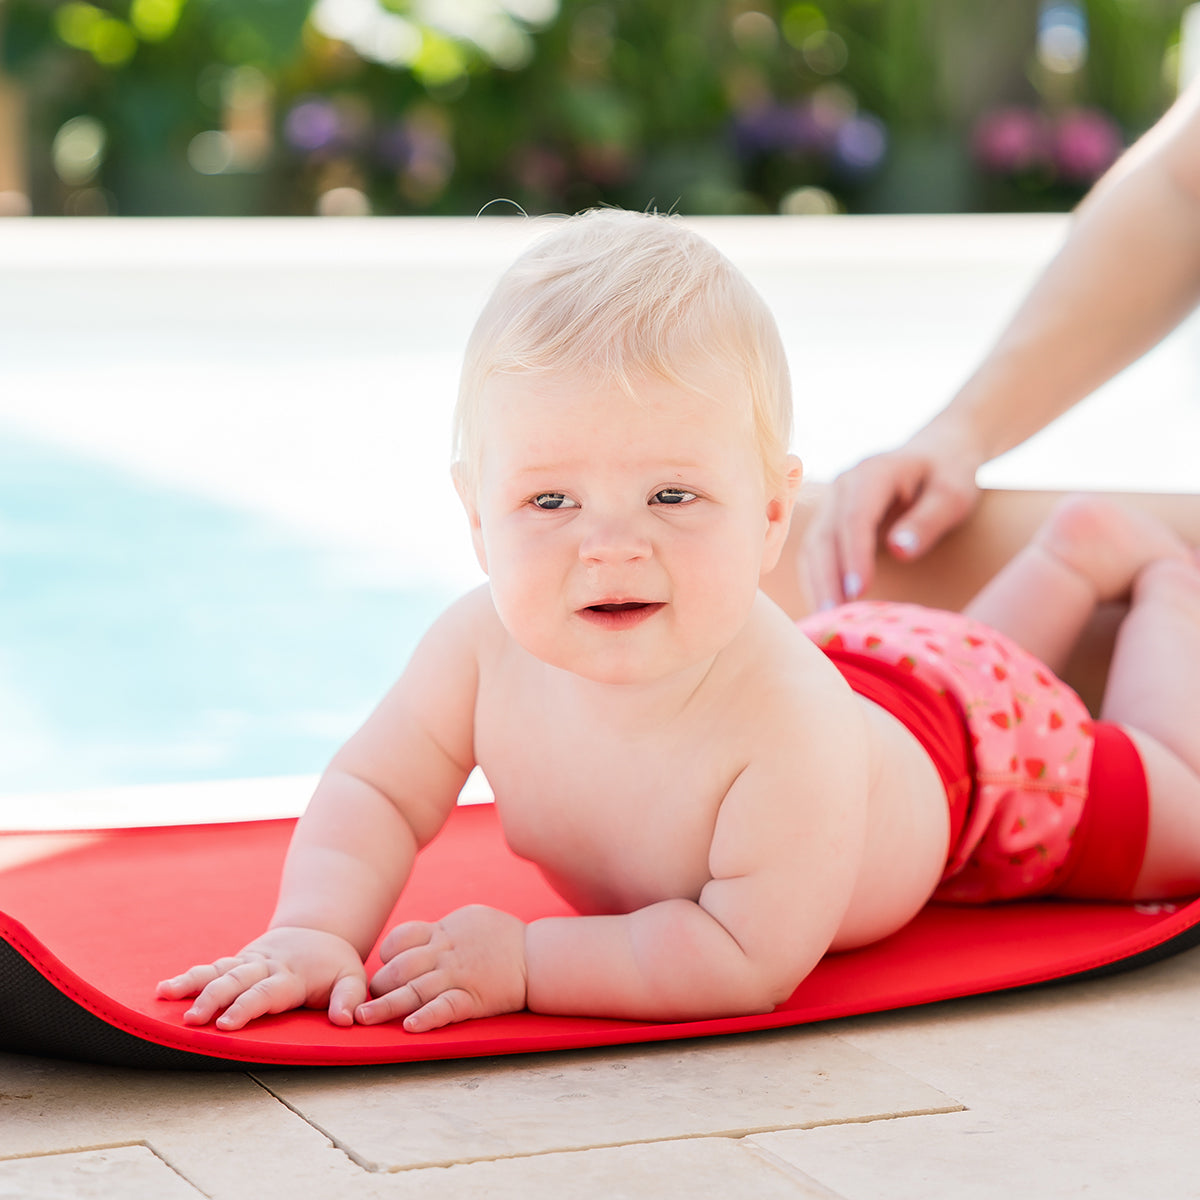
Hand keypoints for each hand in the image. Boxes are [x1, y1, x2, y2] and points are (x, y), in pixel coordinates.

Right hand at [156, 927, 368, 1030]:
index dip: (247, 1007)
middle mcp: (265, 966)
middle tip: (192, 1020)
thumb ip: (350, 997)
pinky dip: (187, 977)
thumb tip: (347, 1019)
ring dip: (191, 983)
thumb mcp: (352, 977)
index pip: (266, 992)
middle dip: (213, 999)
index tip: (227, 1025)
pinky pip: (211, 968)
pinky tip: (163, 990)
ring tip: (164, 995)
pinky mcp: (236, 963)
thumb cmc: (334, 964)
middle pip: (235, 980)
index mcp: (292, 975)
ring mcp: (248, 962)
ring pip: (217, 970)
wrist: (317, 930)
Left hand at [360, 905, 527, 1032]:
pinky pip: (444, 1009)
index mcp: (442, 932)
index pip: (400, 939)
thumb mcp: (468, 919)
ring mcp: (457, 977)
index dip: (386, 954)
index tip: (384, 967)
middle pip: (399, 968)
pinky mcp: (472, 999)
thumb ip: (441, 930)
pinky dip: (426, 1018)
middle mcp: (444, 954)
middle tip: (364, 1002)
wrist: (535, 955)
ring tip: (364, 1018)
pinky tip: (410, 1027)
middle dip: (377, 986)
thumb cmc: (501, 936)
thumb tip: (417, 937)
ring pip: (413, 991)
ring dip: (386, 1006)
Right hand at [801, 438, 980, 608]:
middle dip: (827, 578)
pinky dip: (817, 581)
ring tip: (826, 622)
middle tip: (834, 619)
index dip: (854, 555)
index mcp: (873, 472)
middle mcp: (843, 485)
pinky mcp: (830, 521)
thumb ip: (928, 521)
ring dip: (817, 584)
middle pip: (824, 535)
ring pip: (813, 547)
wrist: (936, 452)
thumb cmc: (949, 474)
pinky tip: (826, 608)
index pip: (855, 516)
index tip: (859, 591)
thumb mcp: (953, 494)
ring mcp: (832, 503)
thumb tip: (899, 550)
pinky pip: (815, 553)